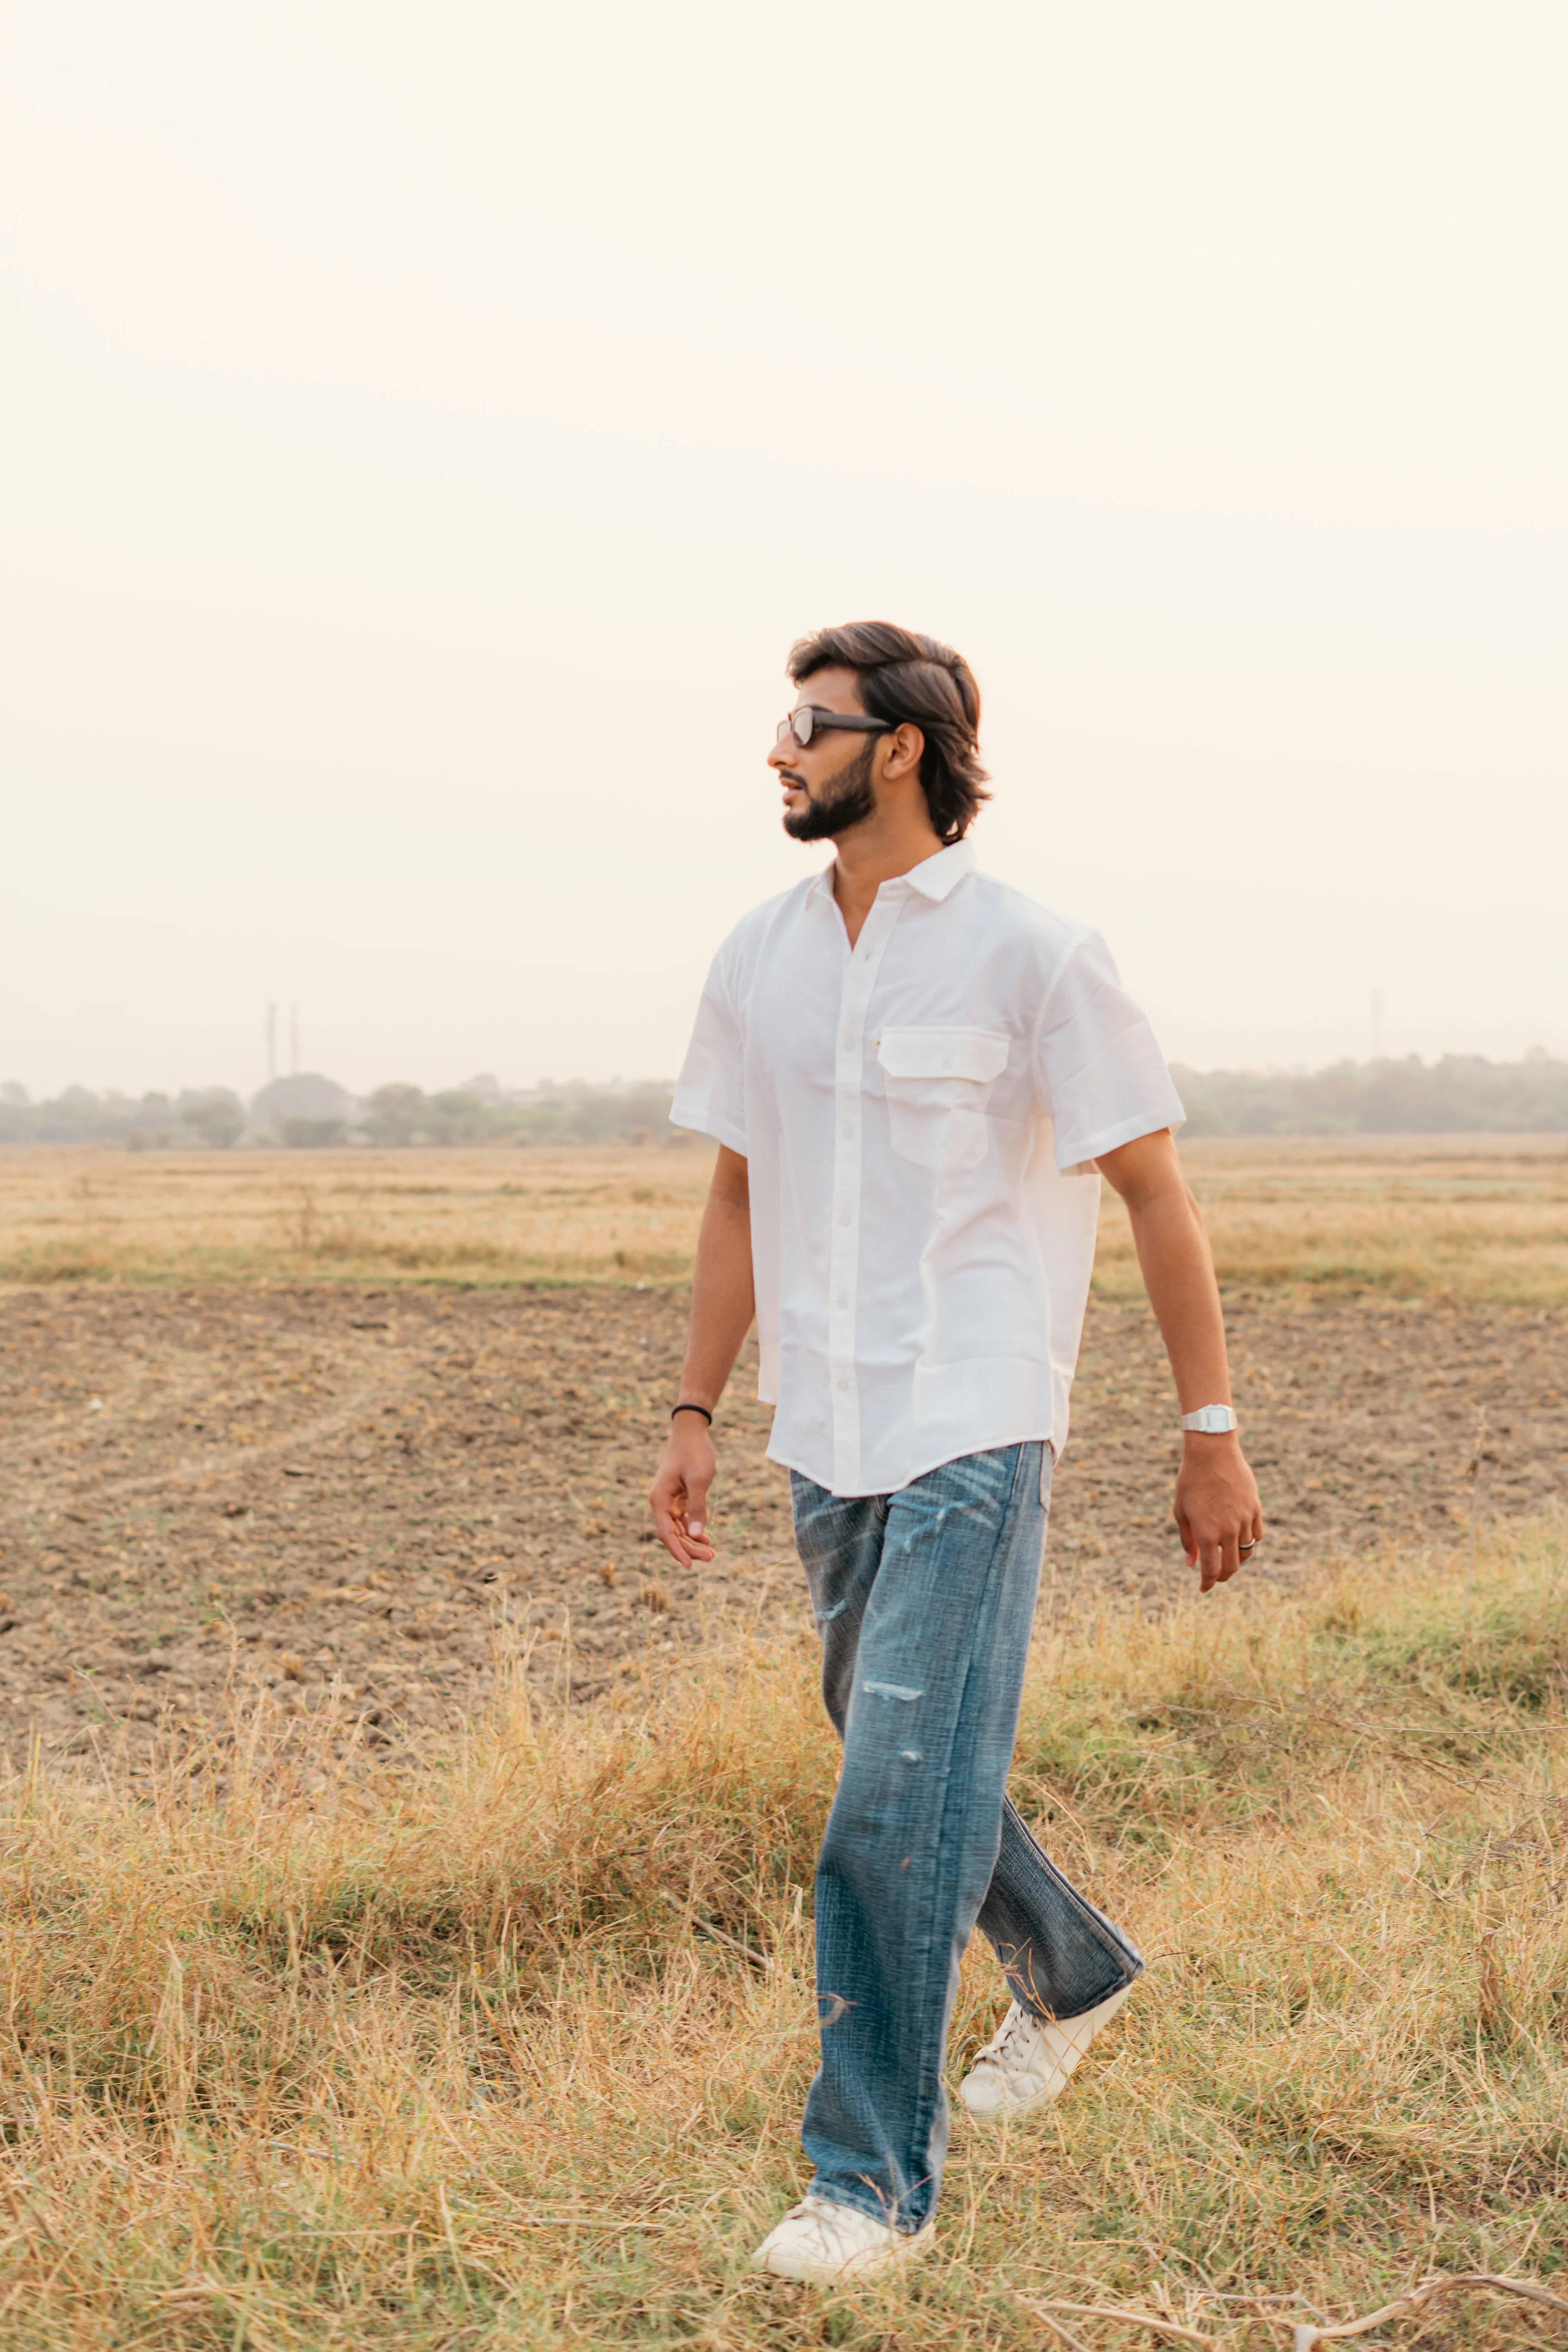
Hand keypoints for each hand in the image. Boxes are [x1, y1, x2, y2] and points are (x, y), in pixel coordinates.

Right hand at [649, 1416, 717, 1567]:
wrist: (691, 1431)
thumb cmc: (694, 1453)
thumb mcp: (699, 1481)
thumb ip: (697, 1508)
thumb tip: (696, 1536)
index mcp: (659, 1499)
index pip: (666, 1534)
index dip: (678, 1551)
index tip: (690, 1566)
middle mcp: (660, 1502)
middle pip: (672, 1534)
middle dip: (689, 1548)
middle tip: (711, 1557)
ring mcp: (668, 1499)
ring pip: (678, 1528)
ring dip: (692, 1540)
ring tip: (711, 1552)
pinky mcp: (677, 1495)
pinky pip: (682, 1518)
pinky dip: (693, 1528)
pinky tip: (706, 1537)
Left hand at [1173, 1434, 1262, 1593]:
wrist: (1212, 1452)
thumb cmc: (1190, 1480)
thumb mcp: (1181, 1511)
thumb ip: (1187, 1540)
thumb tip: (1191, 1564)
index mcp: (1206, 1533)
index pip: (1211, 1570)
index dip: (1207, 1583)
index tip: (1203, 1588)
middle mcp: (1227, 1530)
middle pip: (1231, 1567)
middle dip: (1222, 1577)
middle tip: (1216, 1577)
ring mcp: (1244, 1520)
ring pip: (1246, 1552)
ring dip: (1237, 1561)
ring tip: (1227, 1558)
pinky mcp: (1255, 1509)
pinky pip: (1257, 1535)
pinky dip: (1249, 1542)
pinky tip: (1239, 1539)